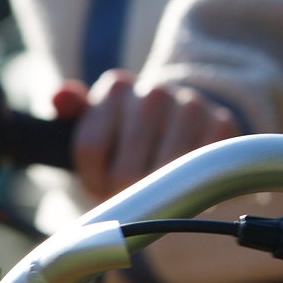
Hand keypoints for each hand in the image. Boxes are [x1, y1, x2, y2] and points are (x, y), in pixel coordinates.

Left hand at [62, 71, 240, 200]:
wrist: (182, 122)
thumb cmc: (125, 133)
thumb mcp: (92, 121)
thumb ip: (69, 111)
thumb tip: (59, 97)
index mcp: (115, 88)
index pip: (89, 150)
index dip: (91, 179)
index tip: (97, 181)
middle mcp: (153, 92)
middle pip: (124, 173)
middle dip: (121, 192)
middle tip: (126, 189)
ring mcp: (191, 107)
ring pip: (161, 179)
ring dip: (154, 195)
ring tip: (152, 185)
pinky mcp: (222, 126)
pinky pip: (196, 178)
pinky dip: (186, 190)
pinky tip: (180, 179)